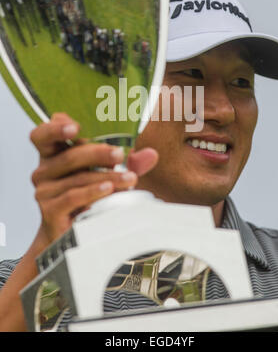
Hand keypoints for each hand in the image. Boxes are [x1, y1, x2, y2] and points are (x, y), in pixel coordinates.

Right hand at [30, 113, 157, 249]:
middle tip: (119, 154)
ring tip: (130, 179)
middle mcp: (44, 170)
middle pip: (69, 155)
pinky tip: (109, 189)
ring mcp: (44, 191)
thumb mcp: (107, 174)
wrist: (69, 233)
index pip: (43, 134)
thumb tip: (152, 154)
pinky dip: (93, 192)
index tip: (76, 127)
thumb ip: (128, 162)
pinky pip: (73, 197)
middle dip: (98, 153)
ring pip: (78, 178)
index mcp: (52, 154)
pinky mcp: (50, 210)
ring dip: (107, 177)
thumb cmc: (86, 196)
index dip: (55, 128)